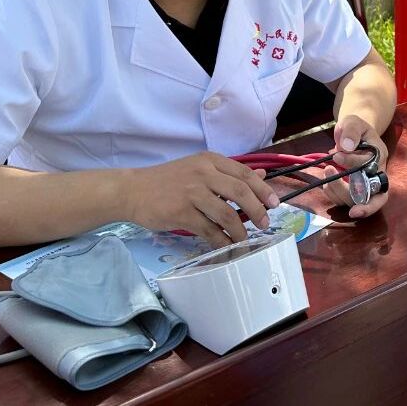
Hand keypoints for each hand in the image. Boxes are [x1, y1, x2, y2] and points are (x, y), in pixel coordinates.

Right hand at [125, 152, 279, 247]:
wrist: (131, 190)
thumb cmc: (167, 181)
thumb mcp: (198, 169)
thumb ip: (228, 173)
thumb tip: (261, 174)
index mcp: (210, 161)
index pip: (244, 174)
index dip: (263, 190)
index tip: (274, 204)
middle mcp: (203, 174)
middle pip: (240, 192)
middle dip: (257, 210)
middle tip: (264, 223)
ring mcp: (192, 193)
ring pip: (226, 213)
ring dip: (240, 230)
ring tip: (244, 239)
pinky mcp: (181, 213)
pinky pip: (209, 229)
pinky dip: (221, 240)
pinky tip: (225, 245)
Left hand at [321, 116, 388, 218]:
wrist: (353, 133)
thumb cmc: (355, 128)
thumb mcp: (354, 122)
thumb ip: (351, 130)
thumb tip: (346, 146)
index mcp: (380, 158)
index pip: (371, 168)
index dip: (353, 163)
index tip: (336, 154)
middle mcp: (376, 175)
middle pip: (374, 197)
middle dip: (361, 203)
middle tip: (347, 203)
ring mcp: (365, 185)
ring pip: (357, 201)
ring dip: (340, 193)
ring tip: (327, 173)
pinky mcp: (353, 191)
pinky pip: (344, 201)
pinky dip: (333, 195)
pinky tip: (326, 183)